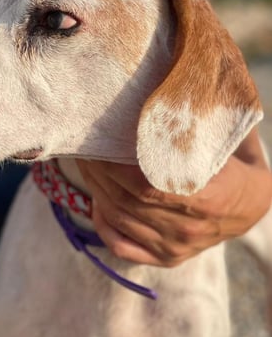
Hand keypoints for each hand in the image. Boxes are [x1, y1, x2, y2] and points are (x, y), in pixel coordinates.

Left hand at [77, 130, 271, 266]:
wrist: (252, 208)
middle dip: (99, 172)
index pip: (147, 186)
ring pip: (121, 220)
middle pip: (128, 201)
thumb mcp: (226, 141)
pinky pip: (123, 247)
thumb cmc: (235, 164)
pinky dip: (103, 225)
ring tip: (86, 165)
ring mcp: (176, 248)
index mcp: (208, 199)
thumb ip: (200, 122)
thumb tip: (173, 79)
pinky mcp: (165, 258)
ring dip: (96, 191)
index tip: (99, 143)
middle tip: (84, 147)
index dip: (115, 167)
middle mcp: (189, 229)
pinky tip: (96, 202)